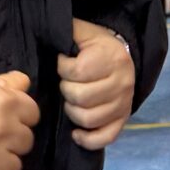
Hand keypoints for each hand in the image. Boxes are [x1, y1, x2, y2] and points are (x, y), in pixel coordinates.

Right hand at [0, 72, 38, 169]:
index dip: (22, 117)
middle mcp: (2, 129)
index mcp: (5, 103)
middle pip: (26, 141)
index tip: (9, 120)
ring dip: (5, 163)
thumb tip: (26, 84)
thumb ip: (6, 82)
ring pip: (16, 165)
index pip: (33, 114)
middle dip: (13, 139)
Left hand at [57, 20, 135, 150]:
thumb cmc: (98, 46)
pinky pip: (106, 137)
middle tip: (66, 83)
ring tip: (71, 101)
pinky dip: (88, 140)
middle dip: (66, 90)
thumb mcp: (84, 32)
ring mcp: (124, 104)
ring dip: (73, 112)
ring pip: (89, 119)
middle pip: (81, 97)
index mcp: (111, 59)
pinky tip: (75, 133)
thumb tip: (45, 30)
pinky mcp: (123, 120)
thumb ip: (66, 30)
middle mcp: (121, 83)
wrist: (124, 57)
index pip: (76, 72)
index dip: (62, 68)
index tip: (64, 63)